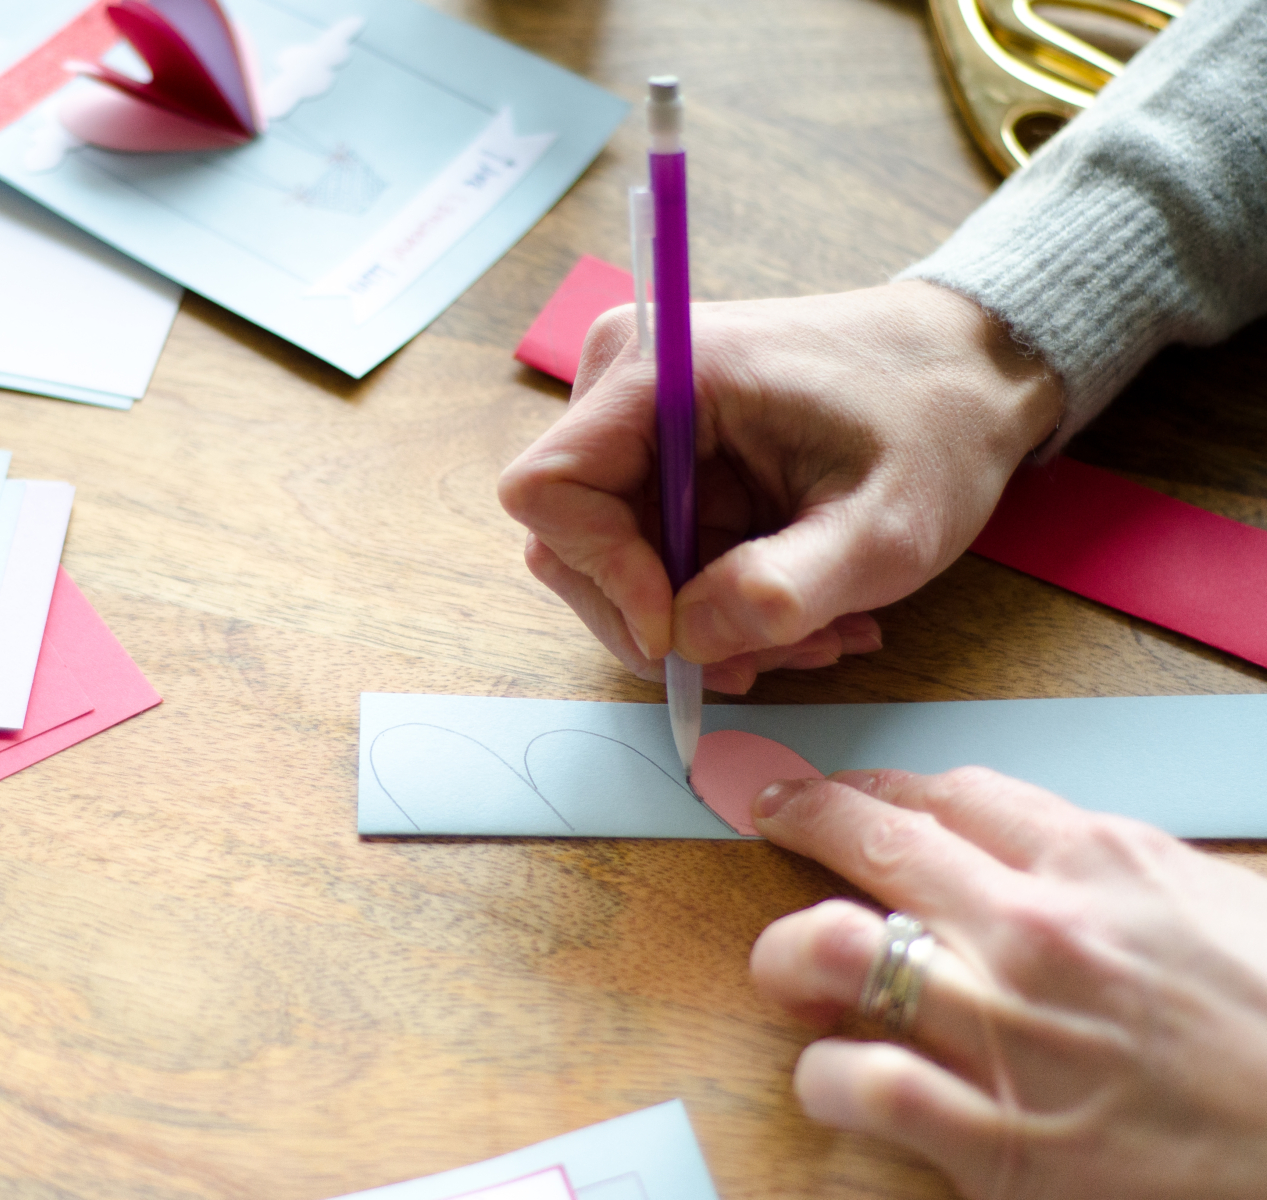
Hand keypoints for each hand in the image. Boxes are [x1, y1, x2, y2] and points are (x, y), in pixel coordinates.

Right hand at [498, 281, 1062, 691]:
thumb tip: (684, 641)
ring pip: (618, 564)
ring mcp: (643, 424)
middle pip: (572, 543)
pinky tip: (802, 611)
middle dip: (664, 623)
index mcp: (662, 373)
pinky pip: (657, 556)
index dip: (604, 576)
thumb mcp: (884, 527)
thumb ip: (782, 590)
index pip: (549, 493)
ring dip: (704, 625)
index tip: (682, 630)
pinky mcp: (667, 459)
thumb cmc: (936, 425)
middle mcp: (628, 386)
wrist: (971, 372)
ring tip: (811, 636)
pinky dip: (719, 603)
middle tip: (765, 661)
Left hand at [748, 767, 1266, 1198]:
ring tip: (790, 970)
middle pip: (872, 841)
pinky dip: (826, 1077)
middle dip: (803, 816)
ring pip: (833, 949)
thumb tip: (1024, 851)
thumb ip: (1103, 868)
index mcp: (1096, 859)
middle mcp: (1035, 928)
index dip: (875, 787)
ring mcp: (1008, 1028)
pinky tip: (835, 1077)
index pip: (948, 794)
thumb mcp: (1209, 899)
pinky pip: (861, 1084)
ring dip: (789, 952)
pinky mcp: (1000, 1140)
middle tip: (773, 816)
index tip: (841, 791)